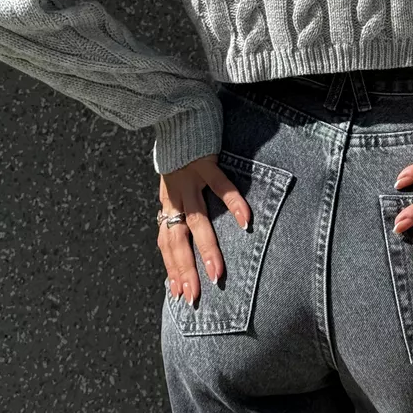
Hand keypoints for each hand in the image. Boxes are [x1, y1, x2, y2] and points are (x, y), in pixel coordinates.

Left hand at [158, 153, 252, 305]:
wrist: (176, 115)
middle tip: (194, 296)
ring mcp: (189, 180)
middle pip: (177, 239)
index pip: (166, 243)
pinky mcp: (204, 163)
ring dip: (207, 248)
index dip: (172, 268)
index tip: (179, 294)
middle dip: (185, 269)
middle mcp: (174, 196)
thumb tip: (186, 236)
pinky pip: (220, 186)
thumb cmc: (179, 154)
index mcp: (167, 203)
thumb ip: (179, 207)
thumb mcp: (173, 184)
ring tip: (217, 273)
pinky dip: (233, 204)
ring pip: (197, 220)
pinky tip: (246, 222)